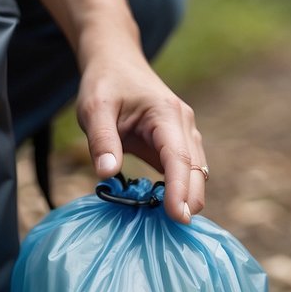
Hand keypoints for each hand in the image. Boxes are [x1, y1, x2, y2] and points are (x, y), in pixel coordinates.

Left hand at [76, 48, 206, 224]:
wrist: (116, 60)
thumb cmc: (105, 83)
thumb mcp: (94, 109)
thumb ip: (101, 141)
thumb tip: (108, 174)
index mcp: (167, 114)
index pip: (179, 159)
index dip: (180, 190)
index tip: (179, 218)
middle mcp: (183, 125)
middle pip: (196, 170)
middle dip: (190, 200)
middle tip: (176, 230)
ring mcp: (183, 134)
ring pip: (196, 171)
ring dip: (187, 196)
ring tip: (171, 224)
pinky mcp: (176, 142)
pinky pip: (184, 170)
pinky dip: (180, 189)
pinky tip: (165, 208)